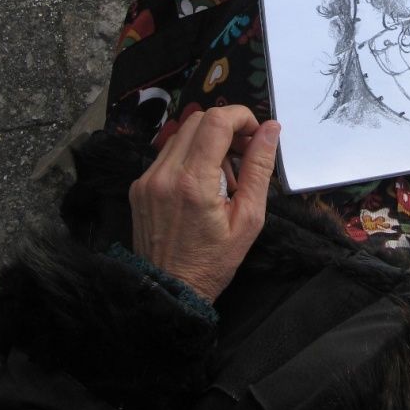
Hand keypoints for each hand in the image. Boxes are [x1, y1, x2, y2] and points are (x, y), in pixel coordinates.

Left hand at [129, 106, 280, 301]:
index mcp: (193, 182)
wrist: (169, 292)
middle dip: (227, 127)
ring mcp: (147, 178)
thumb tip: (270, 129)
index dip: (241, 117)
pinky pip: (168, 154)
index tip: (256, 135)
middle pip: (198, 120)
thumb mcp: (249, 218)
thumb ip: (259, 168)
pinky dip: (191, 156)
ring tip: (225, 175)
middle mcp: (164, 173)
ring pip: (182, 134)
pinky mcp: (139, 185)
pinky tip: (203, 184)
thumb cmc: (214, 261)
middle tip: (245, 153)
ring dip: (209, 141)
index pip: (216, 121)